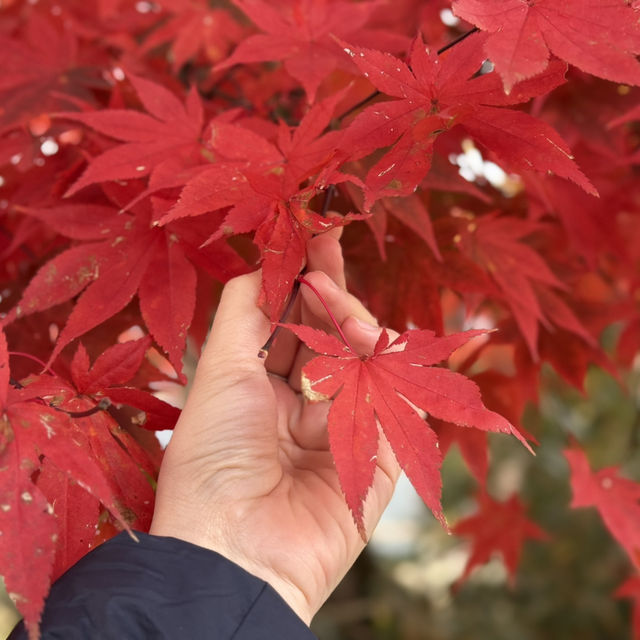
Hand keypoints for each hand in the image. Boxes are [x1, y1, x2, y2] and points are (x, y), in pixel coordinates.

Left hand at [149, 230, 399, 623]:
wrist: (235, 549)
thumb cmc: (213, 459)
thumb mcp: (219, 372)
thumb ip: (244, 311)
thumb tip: (263, 264)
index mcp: (264, 390)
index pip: (294, 325)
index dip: (304, 282)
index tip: (316, 234)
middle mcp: (305, 405)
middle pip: (332, 334)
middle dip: (331, 289)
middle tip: (330, 246)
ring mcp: (346, 426)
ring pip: (366, 356)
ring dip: (353, 321)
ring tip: (336, 306)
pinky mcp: (382, 453)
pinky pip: (395, 394)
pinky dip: (385, 362)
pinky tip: (367, 339)